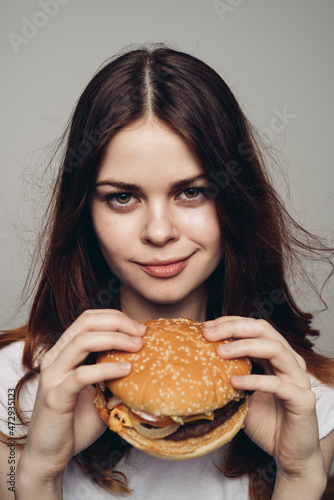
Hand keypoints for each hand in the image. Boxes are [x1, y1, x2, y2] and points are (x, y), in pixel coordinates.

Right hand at [19, 309, 145, 479]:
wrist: (49, 455)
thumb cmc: (75, 422)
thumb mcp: (98, 392)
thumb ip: (113, 376)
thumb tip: (145, 364)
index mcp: (63, 352)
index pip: (87, 319)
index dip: (114, 317)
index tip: (138, 327)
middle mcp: (54, 358)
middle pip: (85, 323)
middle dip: (117, 322)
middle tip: (142, 332)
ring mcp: (53, 376)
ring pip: (82, 341)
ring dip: (115, 339)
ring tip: (137, 346)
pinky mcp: (55, 396)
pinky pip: (82, 375)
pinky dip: (107, 368)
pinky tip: (126, 370)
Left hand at [203, 317, 322, 477]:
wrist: (289, 454)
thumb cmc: (266, 422)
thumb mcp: (242, 394)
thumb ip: (230, 376)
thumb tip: (198, 364)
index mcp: (276, 356)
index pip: (254, 327)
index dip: (231, 322)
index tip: (206, 326)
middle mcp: (290, 361)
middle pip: (264, 330)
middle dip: (234, 327)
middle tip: (209, 333)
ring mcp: (299, 379)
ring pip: (275, 348)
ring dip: (245, 346)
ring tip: (220, 352)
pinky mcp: (303, 399)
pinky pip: (279, 384)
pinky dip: (255, 380)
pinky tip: (234, 381)